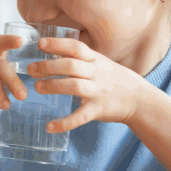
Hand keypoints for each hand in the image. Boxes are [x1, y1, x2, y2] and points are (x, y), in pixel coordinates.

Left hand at [26, 37, 149, 132]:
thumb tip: (54, 50)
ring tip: (37, 87)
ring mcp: (98, 92)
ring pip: (74, 86)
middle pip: (70, 65)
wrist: (140, 100)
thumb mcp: (101, 63)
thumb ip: (81, 58)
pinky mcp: (98, 110)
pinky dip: (65, 123)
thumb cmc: (115, 79)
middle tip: (30, 70)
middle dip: (48, 66)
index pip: (76, 47)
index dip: (58, 44)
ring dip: (53, 86)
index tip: (40, 44)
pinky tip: (50, 127)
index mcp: (96, 60)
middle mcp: (97, 73)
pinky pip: (80, 117)